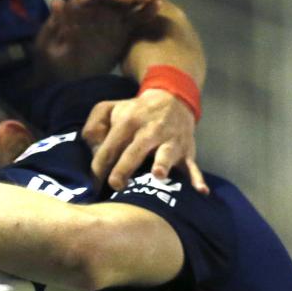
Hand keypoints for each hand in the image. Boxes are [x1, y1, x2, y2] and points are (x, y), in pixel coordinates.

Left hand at [33, 0, 162, 83]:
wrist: (61, 79)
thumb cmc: (51, 62)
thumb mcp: (47, 46)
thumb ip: (54, 26)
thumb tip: (57, 2)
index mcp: (78, 7)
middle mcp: (95, 9)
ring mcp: (109, 18)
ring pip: (128, 3)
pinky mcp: (120, 31)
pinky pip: (134, 19)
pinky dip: (145, 12)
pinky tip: (158, 7)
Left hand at [83, 88, 205, 192]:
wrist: (172, 99)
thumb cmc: (135, 112)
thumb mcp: (109, 108)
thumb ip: (94, 124)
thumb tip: (91, 144)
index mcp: (129, 122)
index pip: (110, 147)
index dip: (99, 165)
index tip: (93, 183)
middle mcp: (150, 131)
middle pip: (135, 151)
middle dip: (124, 168)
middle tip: (115, 184)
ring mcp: (170, 141)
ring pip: (166, 154)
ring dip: (162, 164)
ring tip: (158, 175)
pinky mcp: (186, 150)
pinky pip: (192, 165)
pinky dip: (197, 177)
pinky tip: (200, 190)